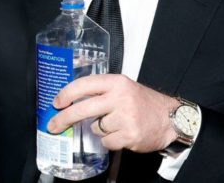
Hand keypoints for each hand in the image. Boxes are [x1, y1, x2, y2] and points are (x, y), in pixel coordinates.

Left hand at [47, 74, 179, 152]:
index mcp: (116, 82)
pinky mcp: (129, 135)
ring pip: (95, 128)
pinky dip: (111, 141)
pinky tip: (122, 134)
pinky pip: (106, 141)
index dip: (66, 94)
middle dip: (64, 119)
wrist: (170, 118)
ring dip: (100, 129)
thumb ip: (100, 91)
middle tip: (53, 126)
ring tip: (117, 124)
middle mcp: (120, 97)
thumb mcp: (123, 88)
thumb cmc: (143, 103)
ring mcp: (125, 117)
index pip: (84, 85)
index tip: (56, 103)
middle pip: (82, 109)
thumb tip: (70, 101)